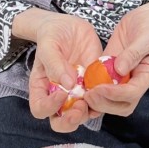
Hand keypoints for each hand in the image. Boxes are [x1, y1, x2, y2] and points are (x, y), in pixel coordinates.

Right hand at [15, 9, 103, 131]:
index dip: (50, 107)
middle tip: (80, 107)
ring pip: (81, 115)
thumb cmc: (52, 35)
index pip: (40, 109)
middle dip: (70, 120)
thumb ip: (54, 63)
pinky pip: (98, 101)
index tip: (62, 93)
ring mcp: (76, 92)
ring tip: (95, 98)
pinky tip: (108, 91)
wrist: (69, 26)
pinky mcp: (92, 86)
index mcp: (42, 87)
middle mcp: (58, 95)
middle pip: (60, 121)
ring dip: (89, 113)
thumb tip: (66, 85)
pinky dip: (104, 101)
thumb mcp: (48, 44)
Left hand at [84, 2, 148, 116]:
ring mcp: (124, 77)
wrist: (146, 18)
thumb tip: (120, 70)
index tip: (99, 88)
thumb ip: (134, 53)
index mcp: (148, 74)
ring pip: (111, 100)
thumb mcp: (146, 36)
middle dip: (105, 103)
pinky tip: (82, 83)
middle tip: (88, 95)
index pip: (133, 93)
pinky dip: (93, 88)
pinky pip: (102, 85)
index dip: (116, 94)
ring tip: (84, 93)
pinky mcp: (112, 71)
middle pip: (123, 105)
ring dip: (98, 100)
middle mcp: (137, 80)